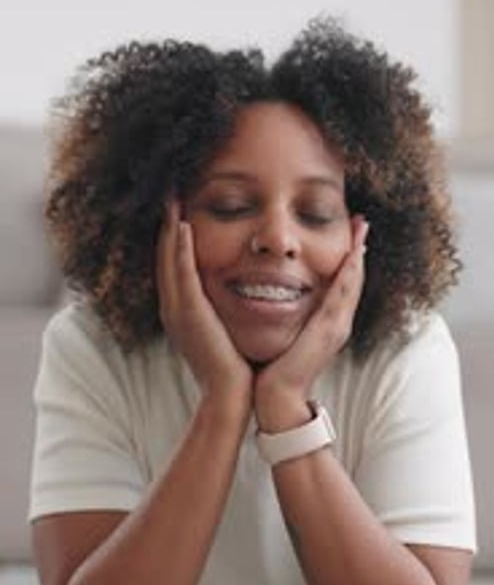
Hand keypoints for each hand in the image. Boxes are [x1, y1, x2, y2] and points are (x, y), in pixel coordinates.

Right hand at [157, 201, 252, 406]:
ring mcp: (177, 310)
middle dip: (166, 223)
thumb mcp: (223, 329)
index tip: (179, 207)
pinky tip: (183, 225)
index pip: (173, 264)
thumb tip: (238, 291)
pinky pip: (182, 274)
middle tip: (169, 191)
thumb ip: (221, 309)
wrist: (231, 394)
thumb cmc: (233, 365)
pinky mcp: (189, 314)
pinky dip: (180, 249)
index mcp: (181, 310)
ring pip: (169, 260)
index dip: (173, 235)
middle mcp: (173, 307)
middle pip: (165, 256)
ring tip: (172, 196)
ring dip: (169, 227)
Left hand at [254, 216, 368, 426]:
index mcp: (327, 323)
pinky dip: (349, 272)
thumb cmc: (274, 369)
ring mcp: (337, 327)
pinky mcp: (329, 331)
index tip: (350, 232)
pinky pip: (342, 295)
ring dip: (358, 253)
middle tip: (362, 220)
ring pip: (352, 282)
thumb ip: (287, 317)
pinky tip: (353, 252)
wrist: (276, 397)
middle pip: (353, 278)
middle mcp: (338, 323)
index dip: (348, 258)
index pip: (341, 283)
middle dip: (358, 248)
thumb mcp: (284, 334)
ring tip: (362, 226)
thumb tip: (273, 298)